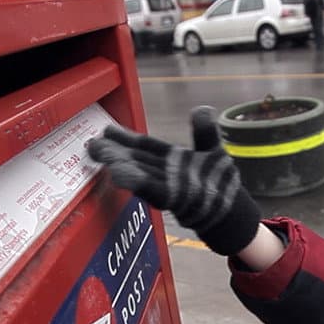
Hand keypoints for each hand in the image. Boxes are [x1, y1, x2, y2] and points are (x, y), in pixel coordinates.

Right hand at [87, 106, 261, 255]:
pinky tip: (118, 175)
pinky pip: (153, 190)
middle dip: (116, 153)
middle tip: (93, 146)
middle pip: (138, 160)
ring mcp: (171, 188)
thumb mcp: (213, 152)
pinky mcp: (178, 200)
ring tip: (102, 157)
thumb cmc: (219, 182)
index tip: (106, 130)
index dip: (126, 139)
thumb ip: (205, 132)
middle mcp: (166, 173)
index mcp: (171, 159)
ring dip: (121, 166)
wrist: (230, 213)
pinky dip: (136, 183)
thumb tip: (202, 110)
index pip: (145, 147)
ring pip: (141, 175)